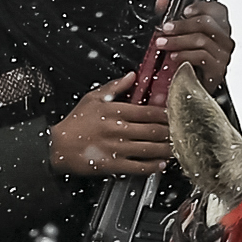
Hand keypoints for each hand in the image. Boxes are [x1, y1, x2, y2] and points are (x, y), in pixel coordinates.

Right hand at [48, 79, 168, 178]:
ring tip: (177, 148)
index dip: (167, 115)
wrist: (57, 146)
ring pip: (150, 149)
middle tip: (183, 133)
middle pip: (154, 131)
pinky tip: (161, 164)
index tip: (177, 116)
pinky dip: (152, 167)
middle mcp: (119, 129)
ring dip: (166, 149)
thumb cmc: (75, 122)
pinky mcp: (112, 164)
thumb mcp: (93, 97)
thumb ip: (116, 86)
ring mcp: (117, 148)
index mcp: (116, 111)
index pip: (150, 112)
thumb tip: (133, 75)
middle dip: (172, 132)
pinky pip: (138, 167)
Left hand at [152, 0, 234, 89]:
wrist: (192, 90)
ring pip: (202, 39)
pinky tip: (174, 57)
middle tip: (165, 29)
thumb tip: (162, 2)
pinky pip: (202, 56)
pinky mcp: (218, 70)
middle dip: (182, 24)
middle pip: (207, 23)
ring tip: (163, 44)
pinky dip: (184, 55)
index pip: (218, 10)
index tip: (184, 11)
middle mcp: (224, 41)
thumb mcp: (179, 37)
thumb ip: (172, 17)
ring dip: (178, 40)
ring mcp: (223, 55)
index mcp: (218, 29)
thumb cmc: (188, 63)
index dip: (201, 6)